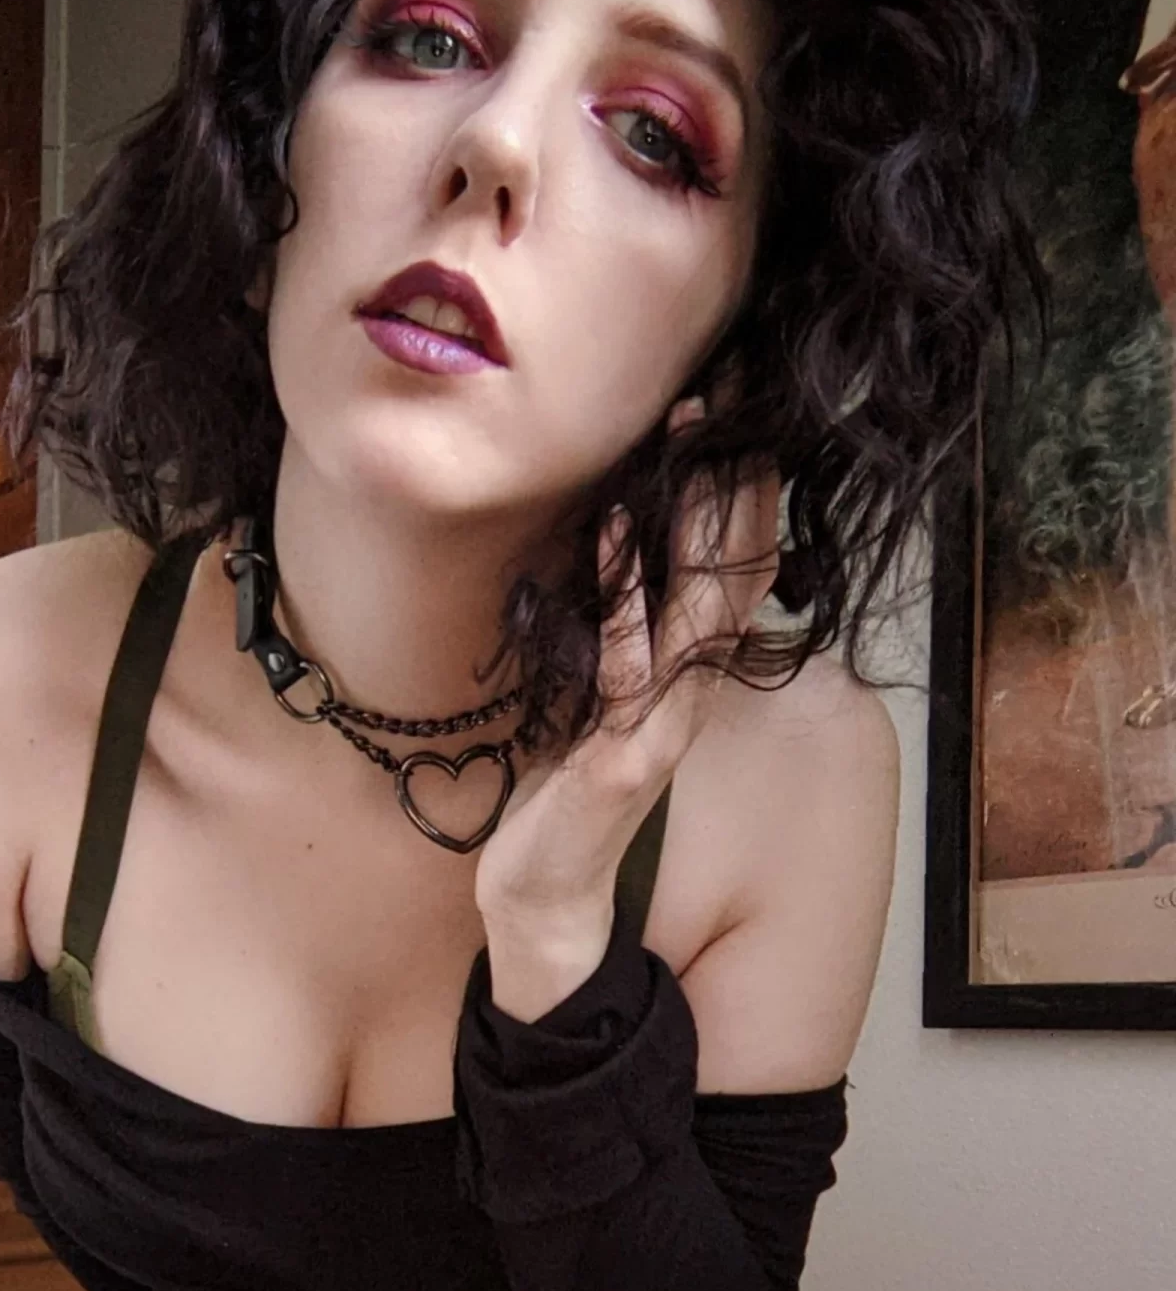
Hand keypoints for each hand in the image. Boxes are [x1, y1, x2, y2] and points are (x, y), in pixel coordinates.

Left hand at [474, 396, 782, 999]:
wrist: (545, 890)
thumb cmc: (566, 787)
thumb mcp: (602, 696)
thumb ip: (627, 637)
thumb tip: (626, 558)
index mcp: (686, 675)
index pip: (738, 572)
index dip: (745, 495)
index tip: (735, 412)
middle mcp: (687, 694)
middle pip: (734, 578)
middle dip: (731, 488)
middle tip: (725, 400)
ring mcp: (660, 727)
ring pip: (700, 615)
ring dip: (693, 528)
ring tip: (686, 447)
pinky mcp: (622, 760)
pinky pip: (630, 670)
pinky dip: (625, 602)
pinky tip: (615, 536)